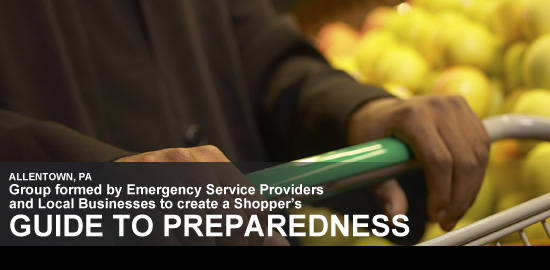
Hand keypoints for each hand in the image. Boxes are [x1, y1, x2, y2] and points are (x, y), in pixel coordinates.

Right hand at [115, 146, 288, 245]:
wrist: (107, 179)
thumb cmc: (163, 191)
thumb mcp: (203, 192)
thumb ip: (239, 213)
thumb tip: (280, 244)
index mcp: (210, 159)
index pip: (253, 203)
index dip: (256, 236)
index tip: (249, 245)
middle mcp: (188, 164)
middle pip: (234, 221)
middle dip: (231, 244)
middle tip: (214, 244)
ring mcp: (162, 182)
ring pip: (204, 237)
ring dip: (201, 245)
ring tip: (189, 239)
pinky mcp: (140, 205)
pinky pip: (171, 243)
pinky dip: (174, 247)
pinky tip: (170, 241)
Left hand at [347, 95, 490, 231]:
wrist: (378, 111)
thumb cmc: (372, 135)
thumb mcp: (368, 162)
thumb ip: (385, 191)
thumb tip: (396, 218)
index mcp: (412, 116)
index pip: (438, 160)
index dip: (441, 192)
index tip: (435, 215)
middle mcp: (437, 107)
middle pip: (464, 160)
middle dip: (459, 198)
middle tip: (447, 221)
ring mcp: (455, 106)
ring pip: (478, 155)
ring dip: (471, 190)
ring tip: (455, 211)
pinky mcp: (466, 110)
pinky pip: (482, 147)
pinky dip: (476, 174)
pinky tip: (463, 192)